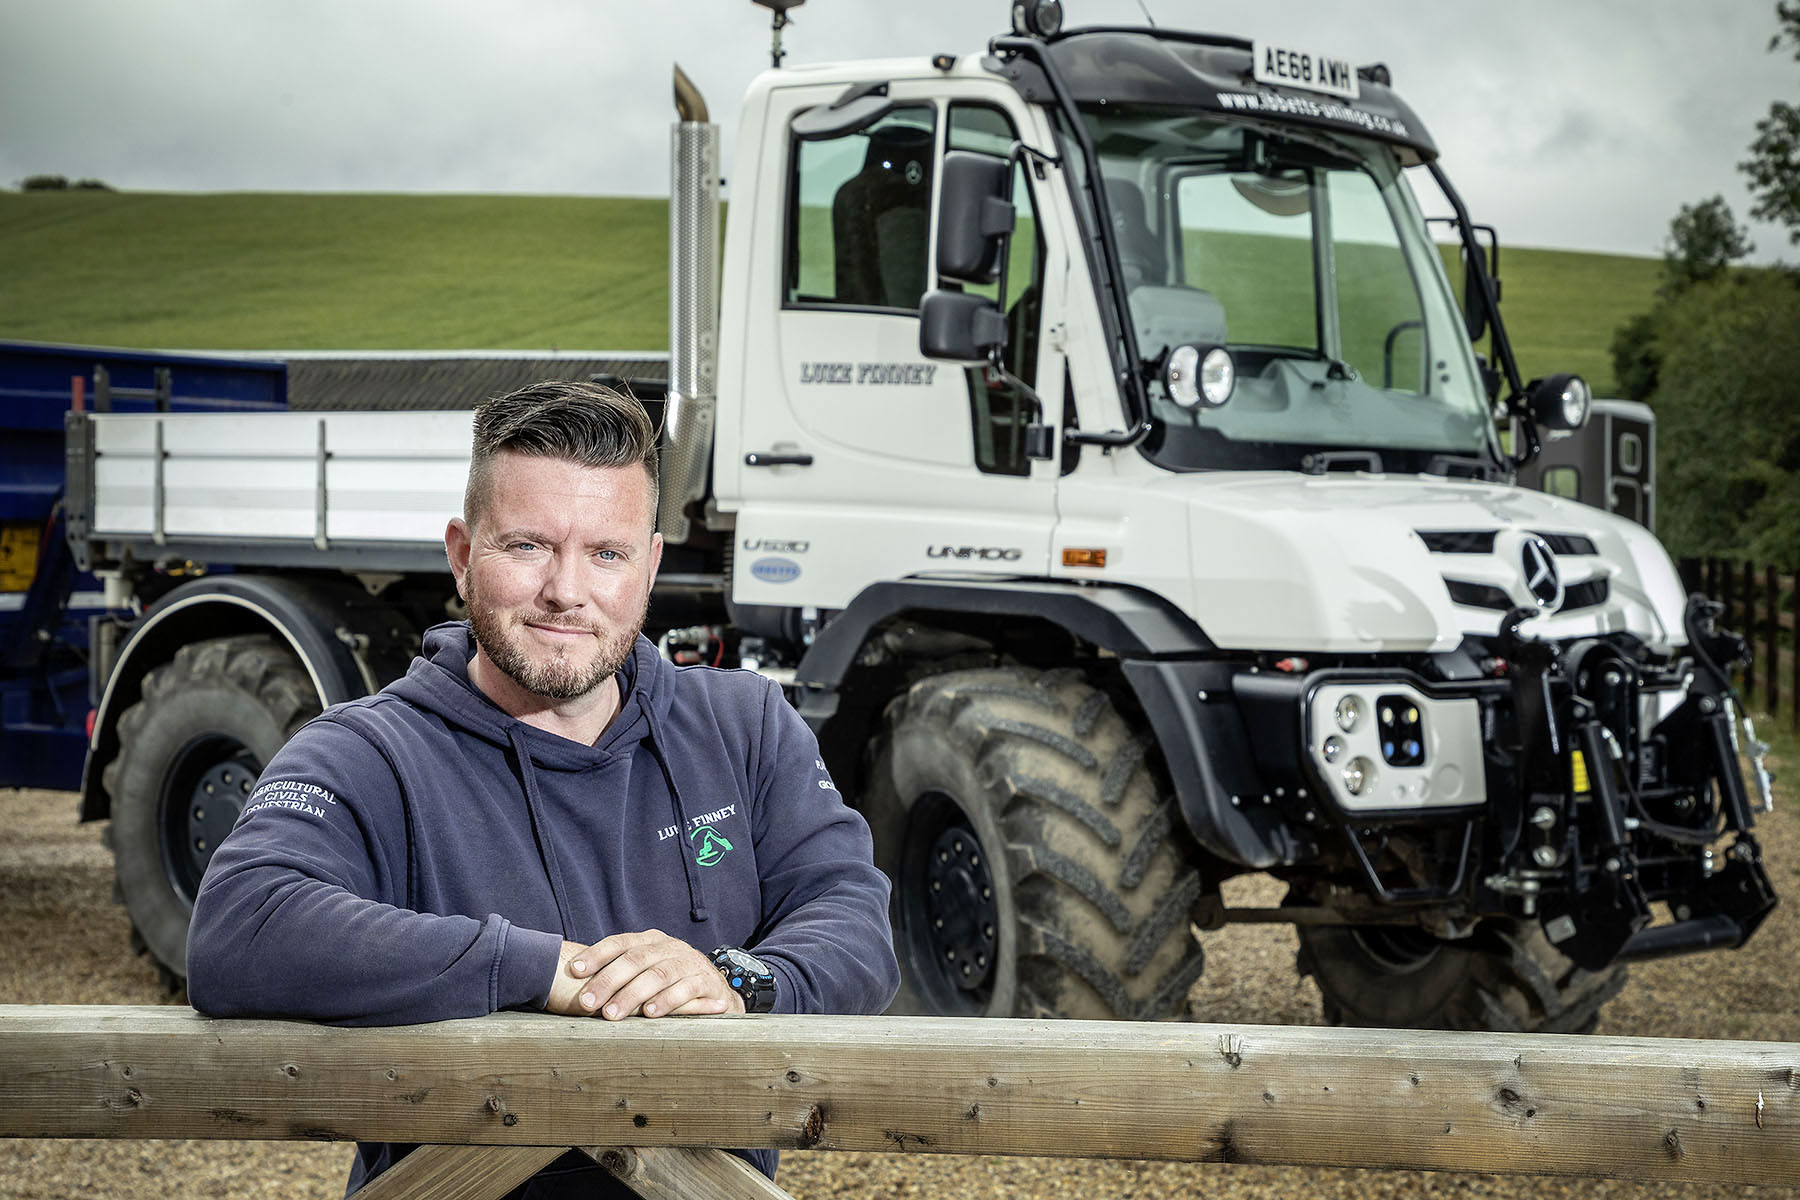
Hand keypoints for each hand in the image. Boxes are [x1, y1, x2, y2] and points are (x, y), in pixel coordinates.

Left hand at [546, 929, 744, 1019]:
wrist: (718, 991)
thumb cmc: (672, 985)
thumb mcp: (647, 973)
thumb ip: (621, 975)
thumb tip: (575, 985)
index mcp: (651, 941)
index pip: (619, 942)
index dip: (596, 955)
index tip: (574, 971)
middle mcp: (669, 947)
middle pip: (635, 959)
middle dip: (608, 981)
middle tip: (588, 1003)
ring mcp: (689, 962)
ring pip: (657, 974)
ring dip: (632, 995)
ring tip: (612, 1014)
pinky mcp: (706, 981)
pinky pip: (685, 988)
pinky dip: (666, 1001)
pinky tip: (650, 1013)